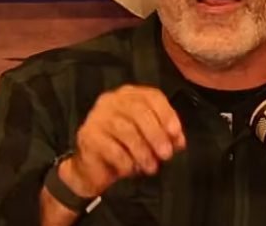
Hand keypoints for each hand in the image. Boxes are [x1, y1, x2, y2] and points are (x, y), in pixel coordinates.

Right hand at [58, 85, 185, 197]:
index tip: (176, 134)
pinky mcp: (87, 136)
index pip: (152, 96)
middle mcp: (112, 100)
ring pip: (125, 130)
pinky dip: (126, 161)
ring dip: (143, 151)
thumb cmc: (125, 149)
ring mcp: (97, 116)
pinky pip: (112, 148)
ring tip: (151, 167)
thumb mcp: (150, 140)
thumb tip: (178, 141)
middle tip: (166, 155)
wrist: (94, 169)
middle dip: (156, 134)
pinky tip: (131, 169)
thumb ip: (166, 136)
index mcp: (130, 95)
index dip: (166, 114)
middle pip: (139, 111)